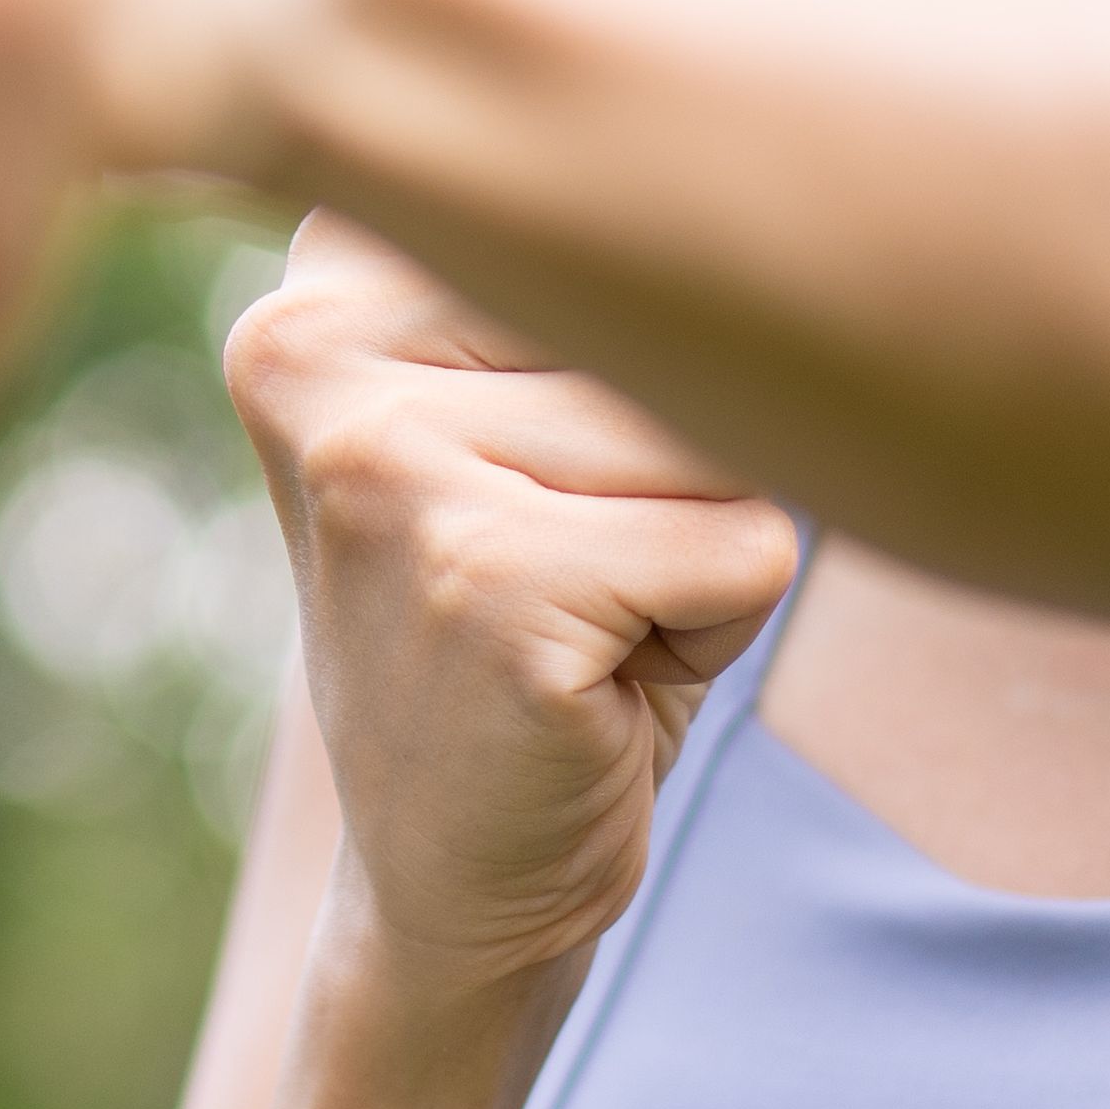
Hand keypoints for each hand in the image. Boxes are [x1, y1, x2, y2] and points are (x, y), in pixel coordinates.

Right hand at [227, 216, 803, 1006]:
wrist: (449, 891)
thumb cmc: (536, 625)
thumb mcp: (531, 411)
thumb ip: (598, 285)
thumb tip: (792, 228)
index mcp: (320, 283)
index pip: (617, 217)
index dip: (637, 359)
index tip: (531, 471)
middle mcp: (317, 350)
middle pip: (665, 322)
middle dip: (675, 462)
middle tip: (566, 574)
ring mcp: (388, 466)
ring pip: (711, 437)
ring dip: (696, 549)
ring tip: (580, 623)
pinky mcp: (487, 583)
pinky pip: (746, 548)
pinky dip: (718, 632)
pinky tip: (596, 684)